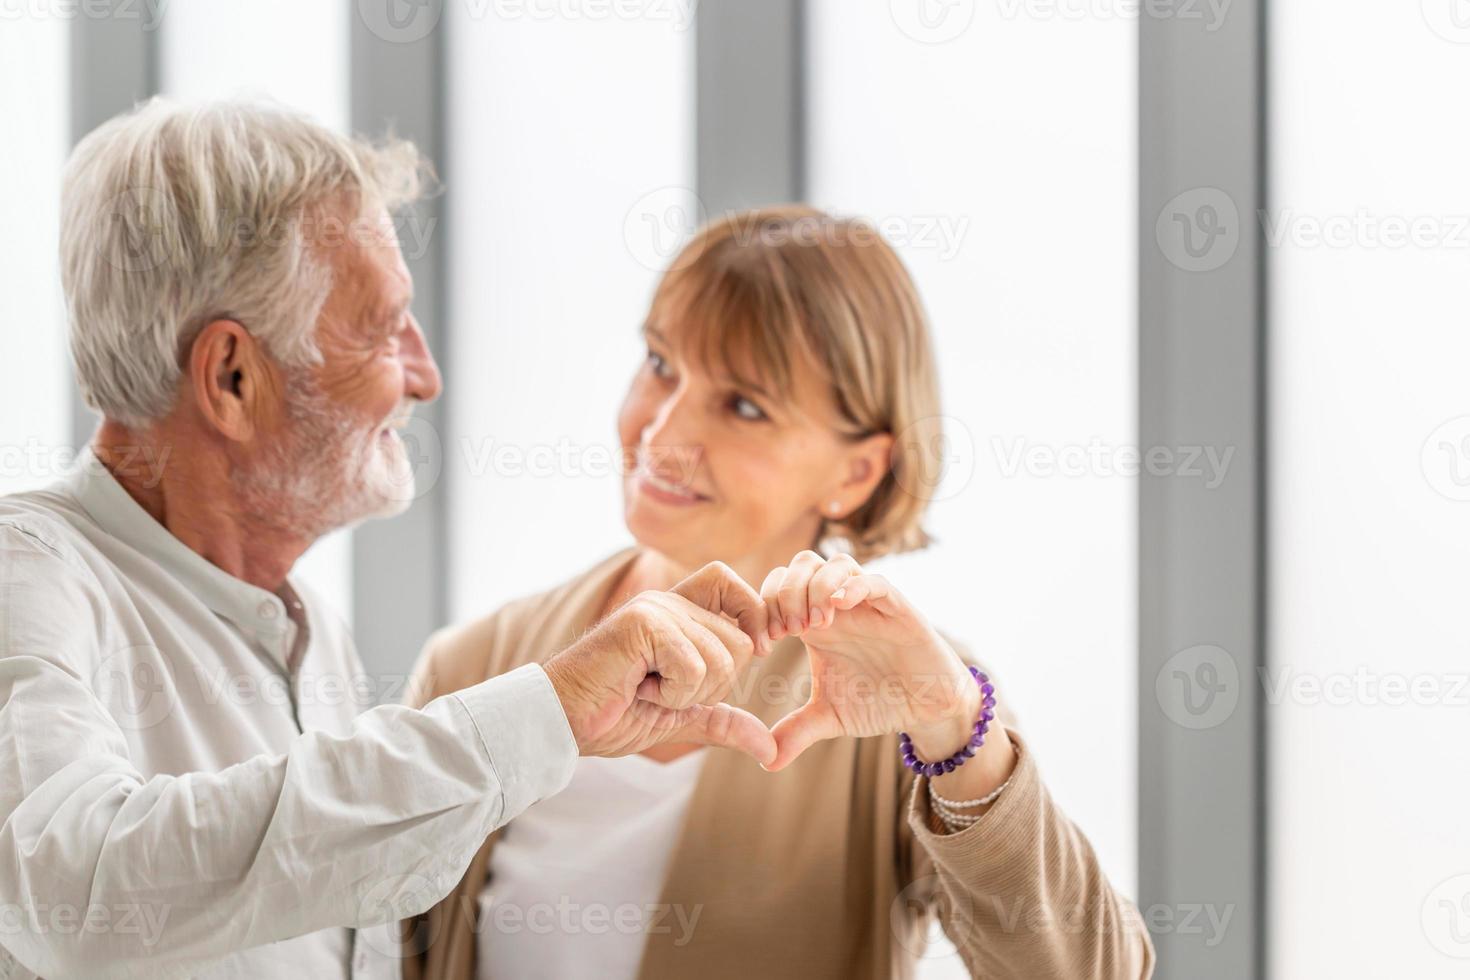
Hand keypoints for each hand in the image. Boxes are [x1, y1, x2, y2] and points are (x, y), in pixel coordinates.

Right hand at [542, 561, 775, 764]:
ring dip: (688, 694)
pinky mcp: (642, 623)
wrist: (561, 721)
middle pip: (741, 641)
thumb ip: (723, 721)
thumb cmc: (613, 714)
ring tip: (646, 688)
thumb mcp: (680, 719)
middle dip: (715, 685)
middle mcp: (668, 602)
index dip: (752, 615)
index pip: (731, 584)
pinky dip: (672, 694)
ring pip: (721, 658)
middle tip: (664, 689)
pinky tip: (637, 688)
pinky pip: (693, 667)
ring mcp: (655, 609)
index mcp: (678, 613)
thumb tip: (769, 746)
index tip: (750, 652)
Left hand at [761, 551, 1003, 773]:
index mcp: (814, 623)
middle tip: (786, 631)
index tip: (763, 645)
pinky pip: (873, 580)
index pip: (776, 588)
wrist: (927, 708)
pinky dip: (852, 586)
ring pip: (833, 564)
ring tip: (813, 626)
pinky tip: (838, 608)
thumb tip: (764, 761)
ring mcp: (867, 603)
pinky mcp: (897, 608)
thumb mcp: (830, 718)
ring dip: (814, 588)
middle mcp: (838, 606)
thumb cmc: (879, 701)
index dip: (762, 608)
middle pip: (799, 565)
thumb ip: (796, 731)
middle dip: (784, 593)